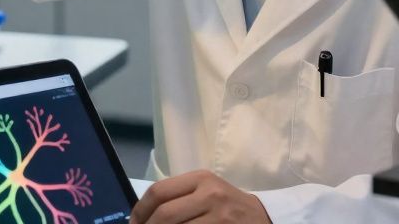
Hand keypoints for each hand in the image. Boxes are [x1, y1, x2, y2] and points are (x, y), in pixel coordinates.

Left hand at [131, 170, 270, 223]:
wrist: (265, 217)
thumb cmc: (228, 205)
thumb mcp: (206, 191)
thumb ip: (179, 197)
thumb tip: (142, 216)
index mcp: (201, 179)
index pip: (159, 192)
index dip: (140, 211)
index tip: (133, 223)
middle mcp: (210, 195)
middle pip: (165, 215)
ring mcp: (220, 217)